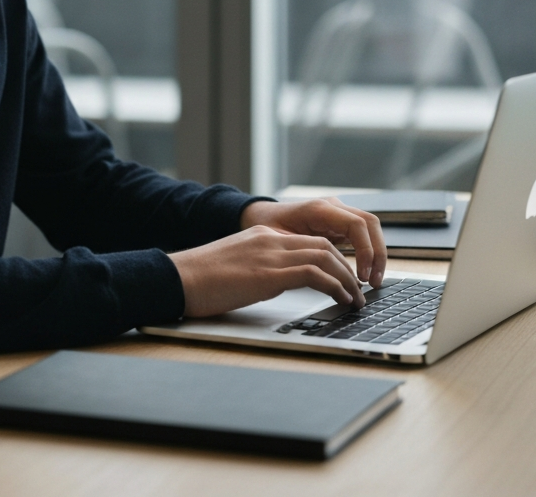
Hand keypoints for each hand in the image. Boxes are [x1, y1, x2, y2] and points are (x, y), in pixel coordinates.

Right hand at [168, 226, 366, 318]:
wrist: (179, 278)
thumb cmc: (200, 280)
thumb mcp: (236, 266)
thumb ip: (259, 267)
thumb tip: (276, 284)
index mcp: (262, 235)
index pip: (308, 240)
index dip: (332, 260)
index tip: (343, 278)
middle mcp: (270, 239)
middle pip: (323, 245)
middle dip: (346, 268)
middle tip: (357, 290)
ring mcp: (270, 254)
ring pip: (326, 257)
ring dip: (347, 280)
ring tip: (355, 300)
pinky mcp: (269, 274)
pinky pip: (315, 274)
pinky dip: (335, 287)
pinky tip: (341, 300)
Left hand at [240, 198, 386, 287]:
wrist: (260, 217)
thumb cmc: (267, 228)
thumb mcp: (280, 241)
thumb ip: (301, 253)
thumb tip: (321, 275)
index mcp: (318, 209)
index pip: (356, 224)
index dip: (365, 250)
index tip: (362, 276)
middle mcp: (332, 207)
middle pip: (370, 223)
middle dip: (378, 253)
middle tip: (374, 282)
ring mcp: (338, 214)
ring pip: (370, 228)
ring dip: (377, 254)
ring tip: (373, 282)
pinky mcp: (339, 224)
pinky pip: (362, 235)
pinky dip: (368, 254)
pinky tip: (365, 275)